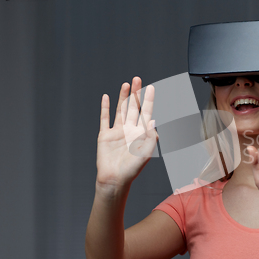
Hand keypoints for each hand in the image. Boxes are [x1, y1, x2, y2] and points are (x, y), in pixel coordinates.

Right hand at [96, 77, 157, 191]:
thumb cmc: (132, 169)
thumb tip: (153, 121)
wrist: (115, 179)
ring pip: (120, 109)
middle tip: (138, 79)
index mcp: (141, 133)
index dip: (148, 100)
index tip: (151, 87)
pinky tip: (106, 97)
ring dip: (123, 97)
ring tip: (126, 84)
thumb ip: (151, 137)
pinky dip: (105, 108)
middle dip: (136, 93)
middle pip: (133, 107)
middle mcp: (129, 130)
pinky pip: (104, 119)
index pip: (145, 112)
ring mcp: (117, 131)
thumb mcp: (146, 152)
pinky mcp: (104, 135)